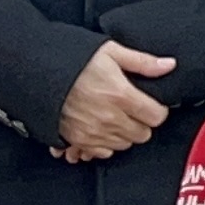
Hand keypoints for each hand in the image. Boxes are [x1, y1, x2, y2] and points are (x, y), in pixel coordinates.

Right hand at [54, 40, 174, 160]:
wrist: (35, 72)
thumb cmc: (72, 60)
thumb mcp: (110, 51)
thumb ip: (142, 62)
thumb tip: (169, 65)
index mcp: (120, 95)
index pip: (156, 117)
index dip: (157, 109)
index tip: (149, 102)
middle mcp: (108, 118)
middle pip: (142, 134)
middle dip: (141, 122)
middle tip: (131, 108)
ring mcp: (92, 132)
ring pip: (124, 144)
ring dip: (123, 133)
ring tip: (113, 115)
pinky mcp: (77, 140)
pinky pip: (102, 152)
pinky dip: (103, 143)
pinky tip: (99, 127)